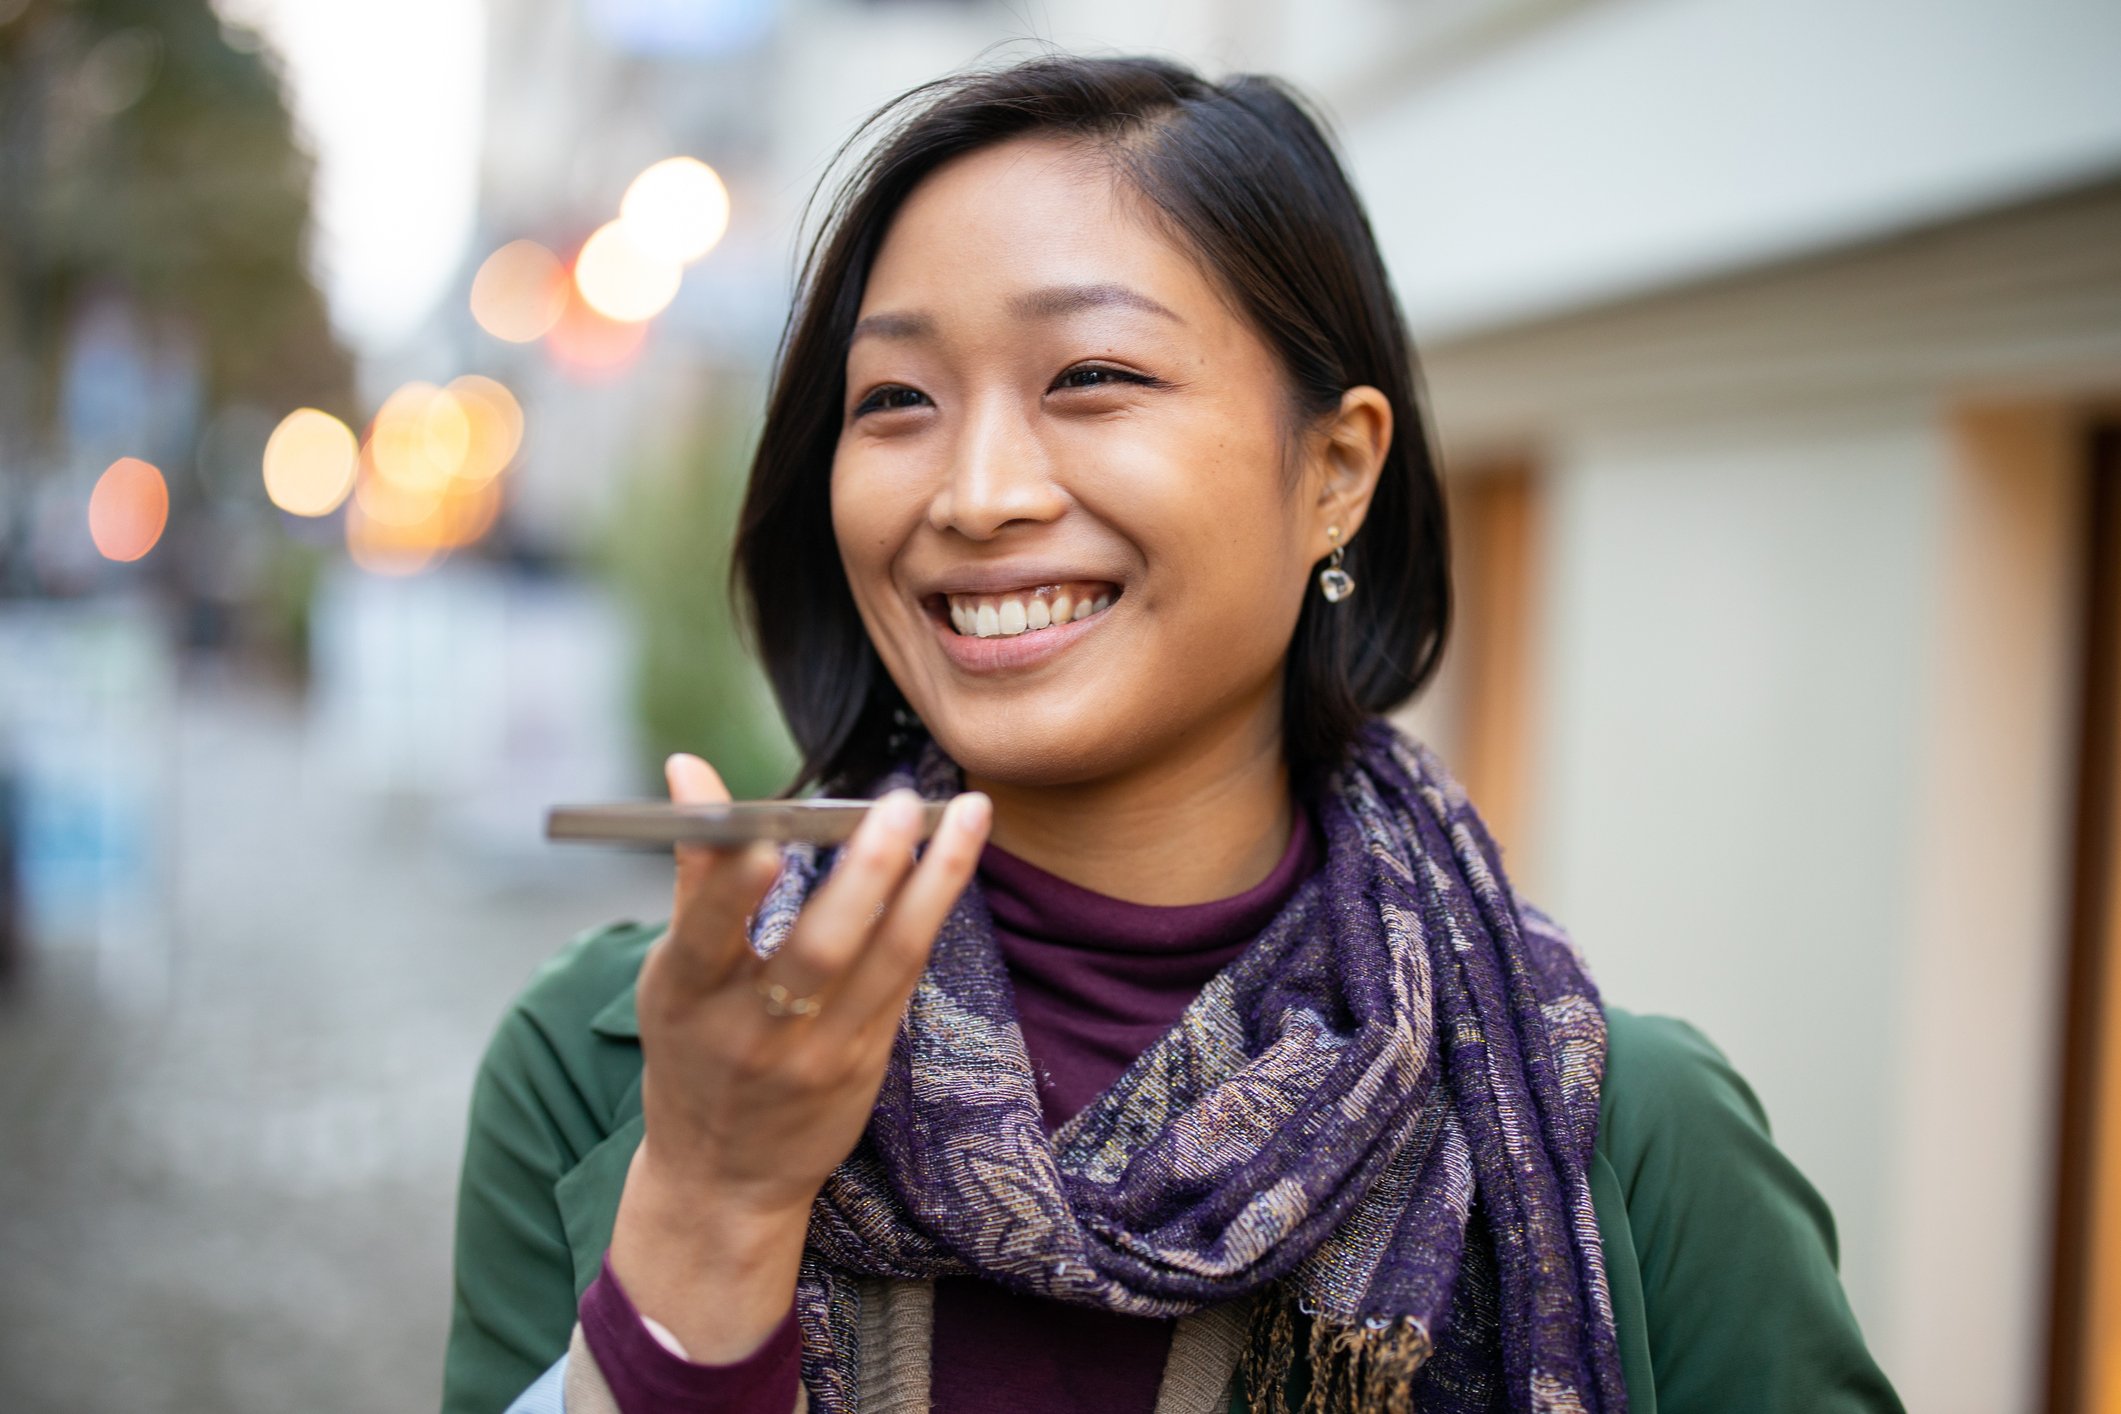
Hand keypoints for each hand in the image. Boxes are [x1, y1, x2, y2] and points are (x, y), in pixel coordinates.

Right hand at [609, 752, 990, 1359]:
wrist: (725, 1182)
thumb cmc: (695, 1053)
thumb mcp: (673, 976)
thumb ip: (696, 872)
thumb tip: (688, 768)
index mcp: (684, 998)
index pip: (704, 936)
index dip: (733, 890)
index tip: (768, 838)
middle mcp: (750, 1031)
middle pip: (817, 951)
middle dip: (866, 874)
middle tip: (902, 803)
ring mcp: (815, 1054)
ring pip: (886, 960)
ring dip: (933, 882)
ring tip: (967, 814)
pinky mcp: (865, 1064)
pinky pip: (905, 978)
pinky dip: (931, 914)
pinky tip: (954, 861)